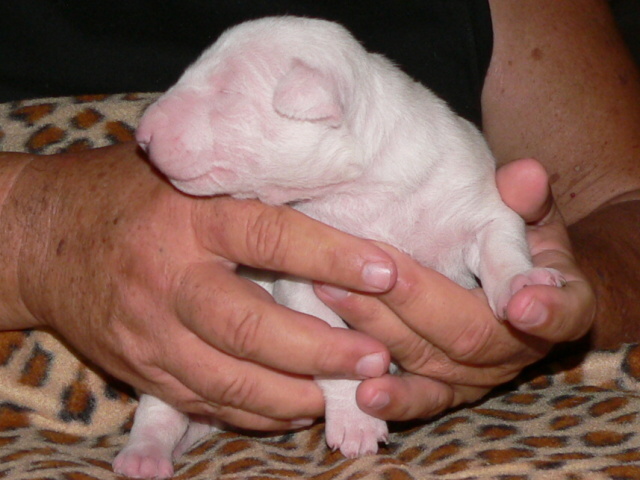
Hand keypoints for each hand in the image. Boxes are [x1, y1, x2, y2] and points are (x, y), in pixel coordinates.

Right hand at [2, 142, 395, 429]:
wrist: (42, 239)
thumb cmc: (126, 195)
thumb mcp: (183, 174)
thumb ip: (245, 189)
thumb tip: (327, 203)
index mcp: (188, 216)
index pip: (272, 236)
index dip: (332, 256)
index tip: (386, 272)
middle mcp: (168, 278)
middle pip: (252, 327)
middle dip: (321, 350)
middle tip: (375, 359)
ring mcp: (149, 331)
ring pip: (229, 379)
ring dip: (293, 395)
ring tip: (341, 393)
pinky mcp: (140, 367)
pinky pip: (204, 401)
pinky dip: (254, 412)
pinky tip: (292, 408)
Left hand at [315, 158, 594, 420]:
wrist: (501, 287)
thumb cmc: (512, 240)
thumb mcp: (525, 214)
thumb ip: (524, 198)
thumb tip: (524, 175)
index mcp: (559, 303)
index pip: (566, 312)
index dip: (547, 310)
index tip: (519, 303)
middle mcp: (521, 349)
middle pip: (473, 336)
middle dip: (419, 300)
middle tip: (374, 270)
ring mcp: (480, 376)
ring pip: (433, 362)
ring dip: (382, 330)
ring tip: (334, 295)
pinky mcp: (446, 390)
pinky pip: (422, 400)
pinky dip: (393, 397)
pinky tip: (360, 388)